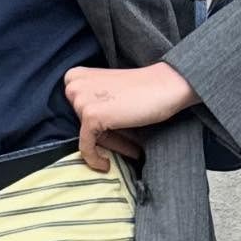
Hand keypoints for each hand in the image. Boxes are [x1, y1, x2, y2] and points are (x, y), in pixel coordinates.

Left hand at [63, 61, 199, 171]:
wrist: (166, 86)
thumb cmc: (142, 91)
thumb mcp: (108, 95)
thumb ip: (93, 108)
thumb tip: (85, 140)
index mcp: (75, 76)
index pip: (76, 112)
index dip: (95, 125)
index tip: (114, 133)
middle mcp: (73, 85)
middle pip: (80, 124)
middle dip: (102, 135)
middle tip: (128, 143)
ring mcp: (81, 100)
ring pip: (85, 136)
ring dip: (108, 145)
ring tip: (130, 148)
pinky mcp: (90, 117)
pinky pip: (86, 147)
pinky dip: (95, 159)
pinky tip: (106, 164)